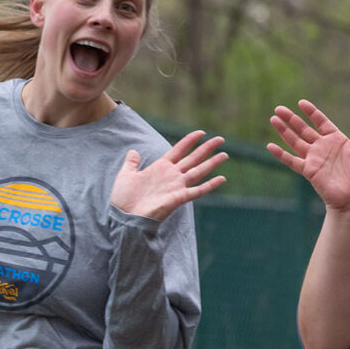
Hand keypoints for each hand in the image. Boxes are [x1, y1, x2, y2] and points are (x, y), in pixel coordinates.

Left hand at [110, 131, 226, 219]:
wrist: (124, 216)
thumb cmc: (124, 198)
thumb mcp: (126, 175)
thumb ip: (131, 163)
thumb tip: (134, 151)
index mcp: (160, 167)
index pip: (179, 150)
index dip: (189, 141)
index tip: (201, 132)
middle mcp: (171, 175)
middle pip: (193, 158)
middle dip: (207, 148)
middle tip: (221, 139)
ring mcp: (176, 186)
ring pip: (198, 171)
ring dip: (212, 163)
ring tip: (225, 154)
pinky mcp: (179, 198)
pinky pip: (198, 190)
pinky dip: (210, 185)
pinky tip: (222, 178)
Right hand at [267, 100, 349, 210]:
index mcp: (336, 139)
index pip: (320, 121)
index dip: (311, 112)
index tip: (301, 103)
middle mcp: (322, 147)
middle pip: (303, 129)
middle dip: (291, 119)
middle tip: (278, 109)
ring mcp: (313, 158)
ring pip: (295, 141)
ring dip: (284, 131)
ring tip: (273, 119)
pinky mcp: (308, 170)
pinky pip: (291, 160)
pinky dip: (281, 154)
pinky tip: (270, 146)